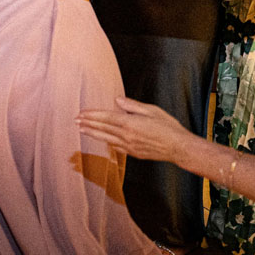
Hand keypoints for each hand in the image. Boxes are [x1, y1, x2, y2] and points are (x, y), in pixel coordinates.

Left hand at [76, 97, 191, 163]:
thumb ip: (133, 106)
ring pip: (106, 139)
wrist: (179, 148)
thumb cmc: (168, 127)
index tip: (81, 113)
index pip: (106, 118)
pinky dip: (107, 143)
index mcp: (130, 123)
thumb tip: (118, 100)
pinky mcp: (134, 154)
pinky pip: (116, 148)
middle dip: (88, 124)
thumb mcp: (152, 110)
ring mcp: (129, 146)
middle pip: (103, 128)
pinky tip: (102, 141)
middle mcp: (127, 136)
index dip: (92, 115)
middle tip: (75, 121)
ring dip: (93, 134)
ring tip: (82, 130)